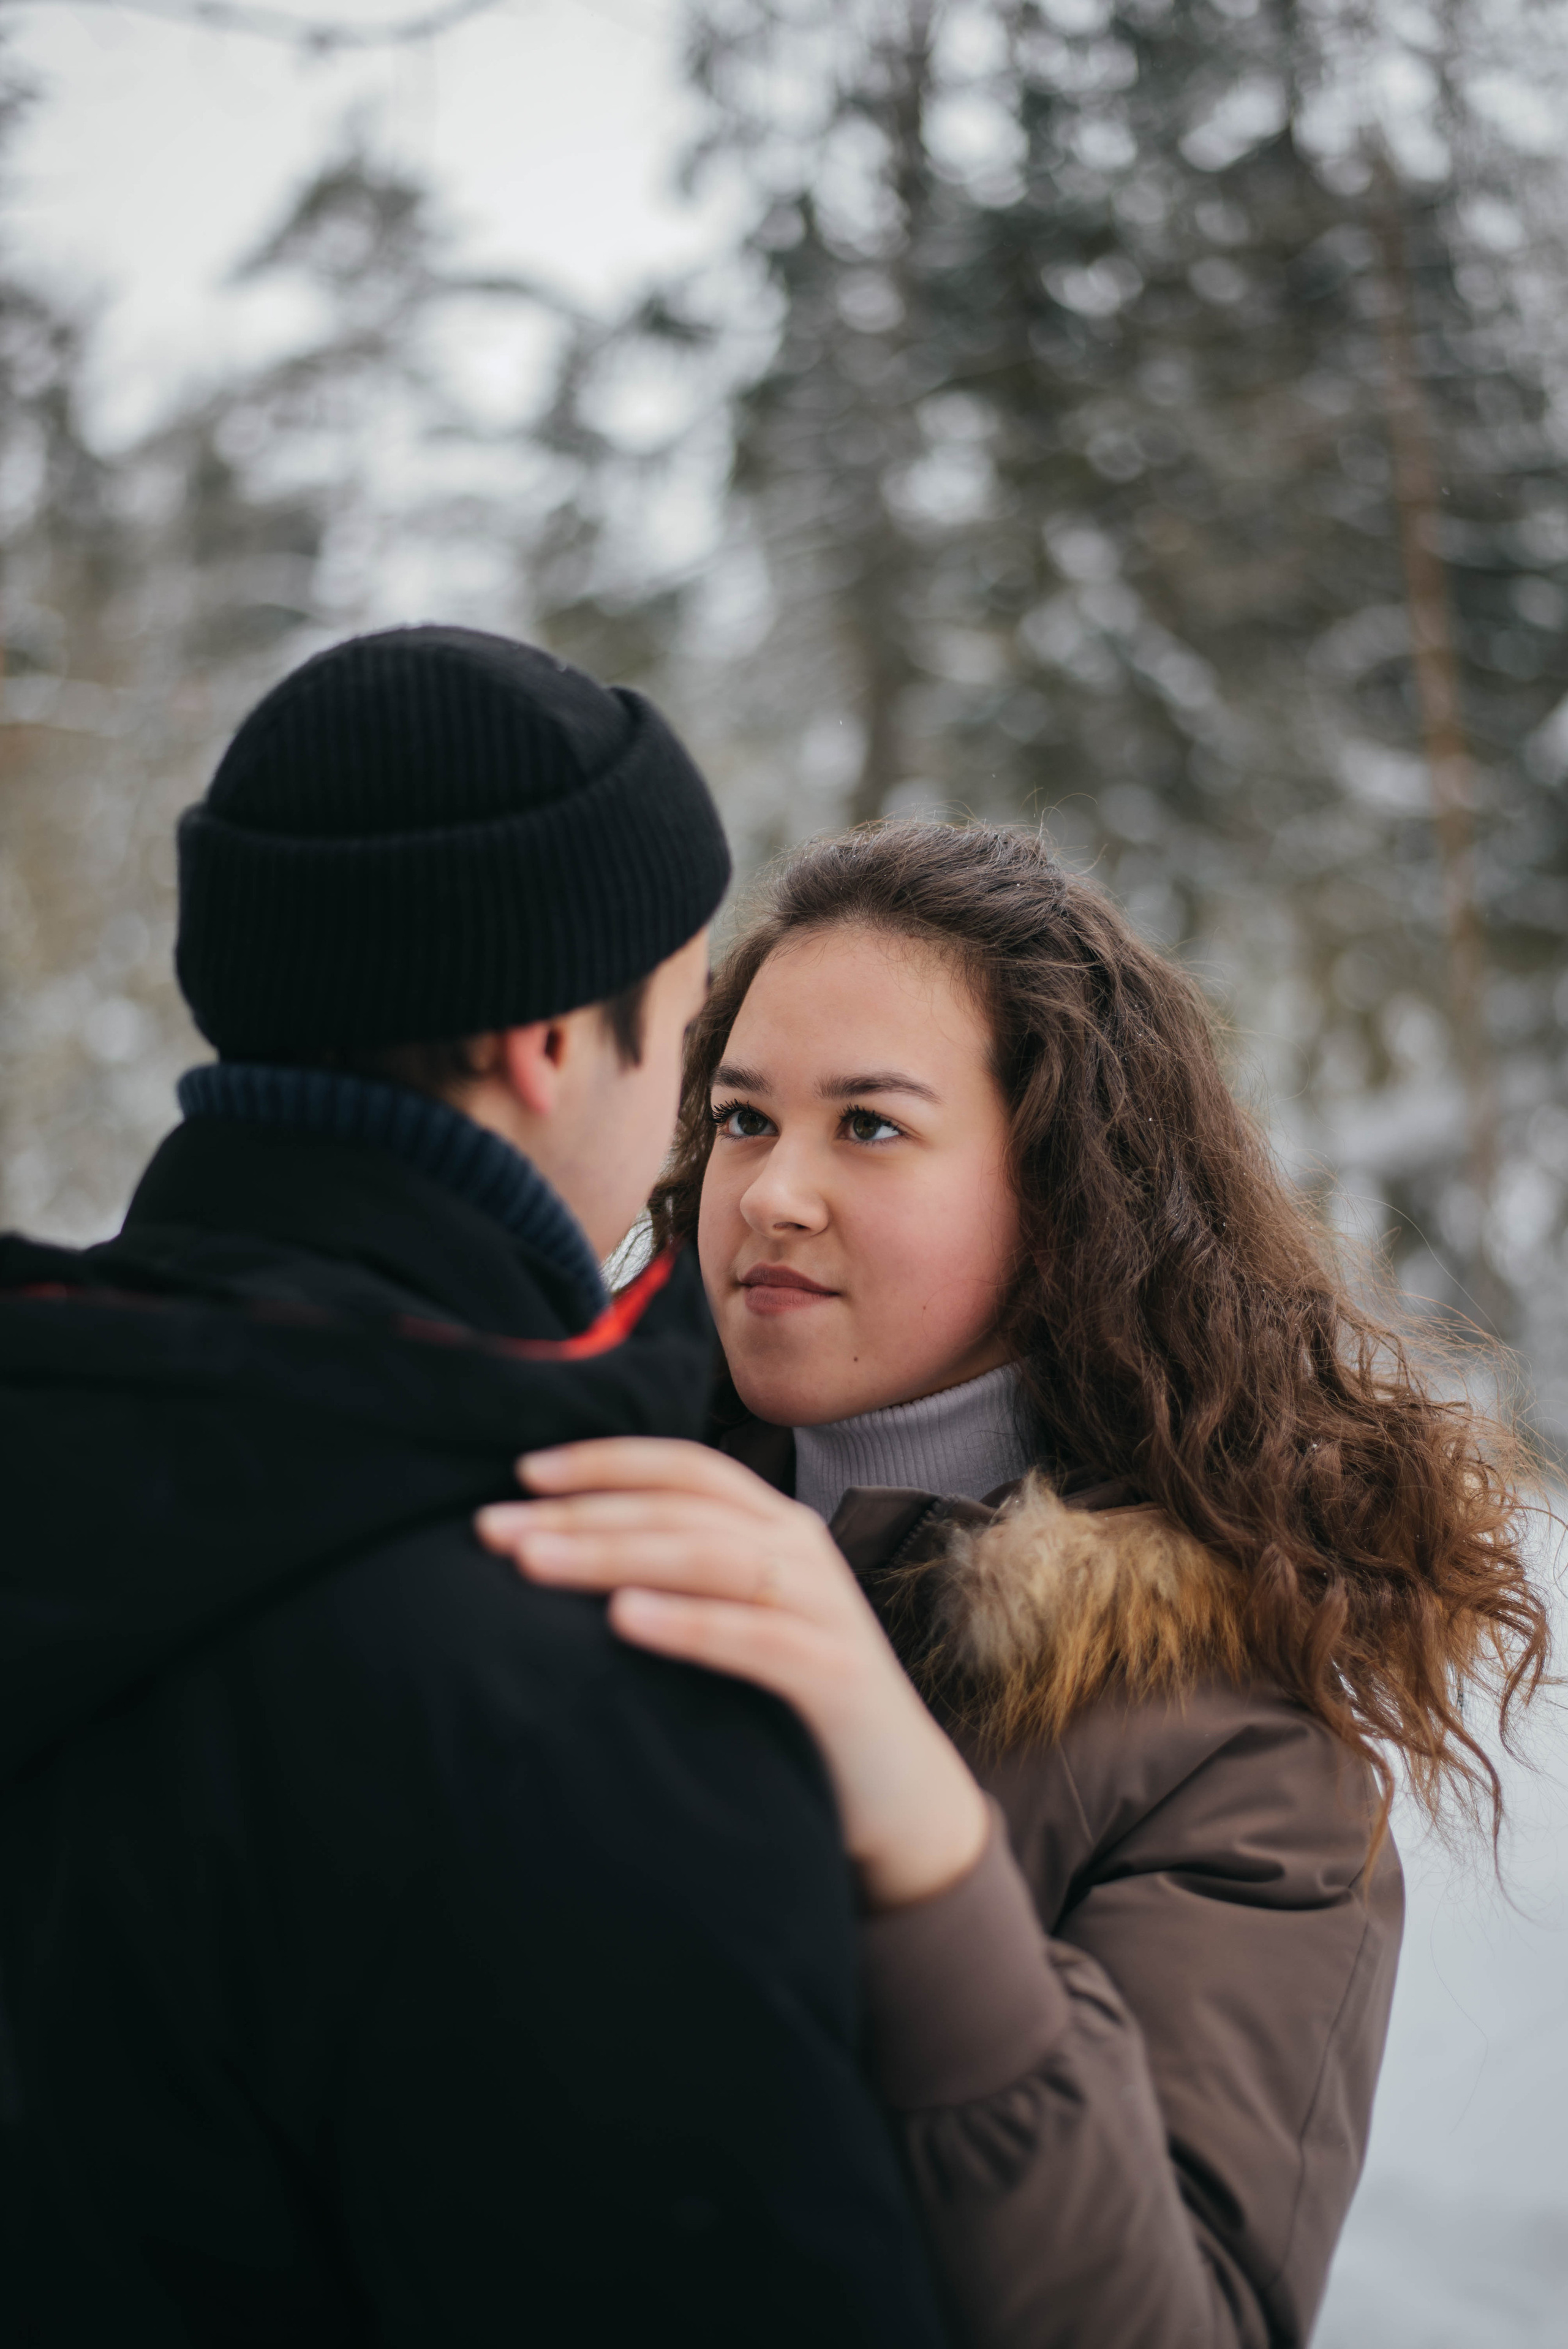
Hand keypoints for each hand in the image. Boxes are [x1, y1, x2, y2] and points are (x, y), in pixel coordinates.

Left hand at [475, 1439, 988, 1912]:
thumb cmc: (789, 1706)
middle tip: (495, 1528)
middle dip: (583, 1513)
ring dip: (616, 1555)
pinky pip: (757, 1639)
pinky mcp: (838, 1675)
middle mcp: (802, 1551)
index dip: (604, 1462)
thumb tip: (554, 1557)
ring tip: (536, 1564)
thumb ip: (676, 1581)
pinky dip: (689, 1623)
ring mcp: (825, 1608)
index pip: (684, 1469)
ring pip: (713, 1557)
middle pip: (682, 1509)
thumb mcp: (733, 1623)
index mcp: (773, 1526)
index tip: (521, 1473)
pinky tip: (625, 1620)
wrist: (898, 1799)